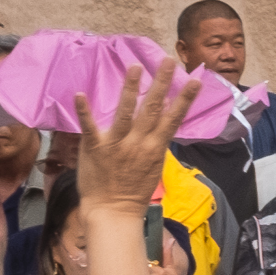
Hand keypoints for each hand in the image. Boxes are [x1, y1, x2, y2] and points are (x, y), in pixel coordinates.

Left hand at [69, 50, 189, 226]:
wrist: (113, 212)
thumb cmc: (134, 192)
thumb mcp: (154, 168)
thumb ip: (155, 146)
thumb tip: (160, 129)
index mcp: (155, 148)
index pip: (173, 118)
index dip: (185, 99)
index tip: (195, 80)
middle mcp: (139, 143)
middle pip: (154, 109)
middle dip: (162, 83)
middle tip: (168, 62)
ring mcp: (117, 144)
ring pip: (126, 112)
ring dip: (131, 89)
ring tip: (136, 67)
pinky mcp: (95, 148)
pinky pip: (90, 127)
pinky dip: (85, 111)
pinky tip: (80, 94)